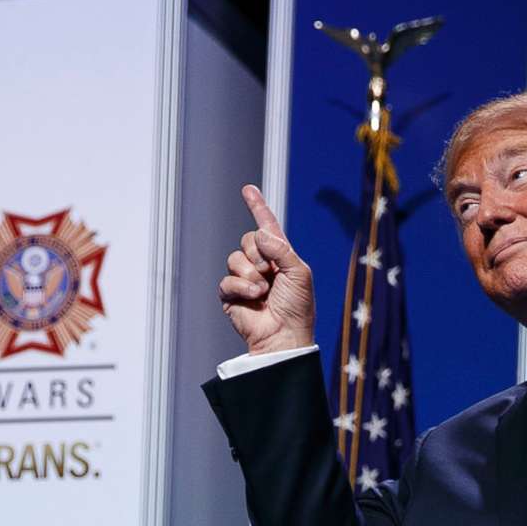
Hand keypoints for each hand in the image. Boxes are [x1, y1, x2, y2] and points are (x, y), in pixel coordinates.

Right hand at [218, 185, 314, 357]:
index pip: (266, 226)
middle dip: (259, 253)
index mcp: (279, 255)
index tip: (248, 189)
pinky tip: (253, 297)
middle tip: (271, 273)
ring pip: (235, 257)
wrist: (284, 336)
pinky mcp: (231, 294)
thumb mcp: (299, 272)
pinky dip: (241, 286)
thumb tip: (259, 234)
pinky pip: (227, 279)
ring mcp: (244, 278)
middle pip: (247, 239)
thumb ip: (282, 249)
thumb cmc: (298, 308)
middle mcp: (261, 264)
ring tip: (263, 290)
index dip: (257, 207)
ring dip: (251, 272)